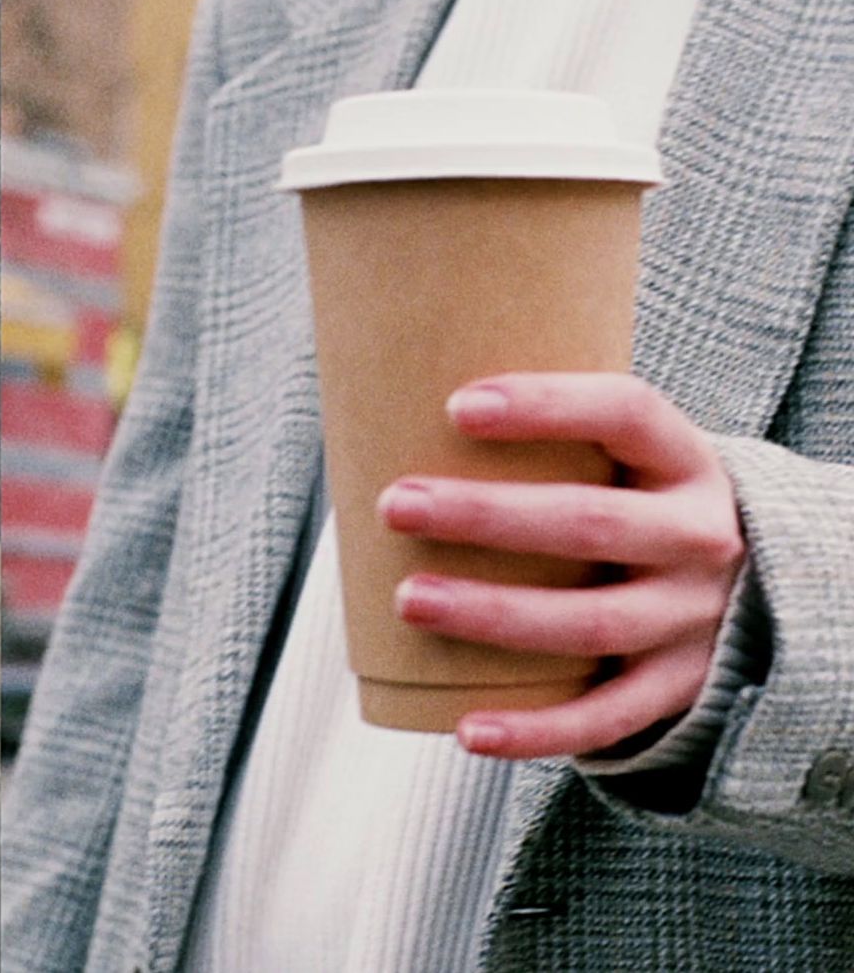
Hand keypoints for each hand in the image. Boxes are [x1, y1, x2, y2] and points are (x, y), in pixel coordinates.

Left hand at [376, 372, 745, 759]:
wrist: (747, 591)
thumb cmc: (632, 504)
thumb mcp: (623, 460)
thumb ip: (544, 444)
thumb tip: (389, 427)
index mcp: (682, 461)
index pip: (626, 413)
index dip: (547, 406)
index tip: (457, 406)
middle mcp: (700, 537)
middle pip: (591, 524)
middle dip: (486, 516)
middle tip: (395, 505)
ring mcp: (693, 618)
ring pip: (591, 622)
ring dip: (493, 614)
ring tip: (407, 600)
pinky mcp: (677, 688)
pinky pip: (605, 718)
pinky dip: (537, 730)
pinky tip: (468, 730)